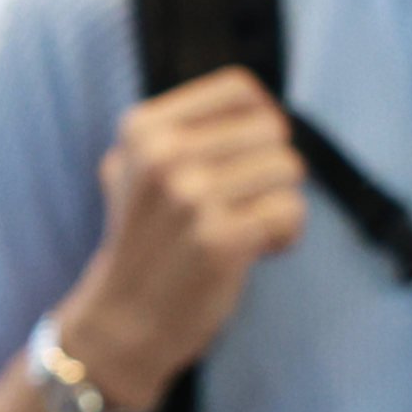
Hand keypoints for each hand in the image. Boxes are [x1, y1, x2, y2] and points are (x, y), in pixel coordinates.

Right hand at [58, 68, 306, 401]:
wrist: (121, 322)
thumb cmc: (144, 242)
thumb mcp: (135, 169)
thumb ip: (183, 129)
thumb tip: (257, 104)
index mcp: (143, 129)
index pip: (240, 89)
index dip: (259, 121)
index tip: (246, 156)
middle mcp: (164, 155)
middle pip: (272, 130)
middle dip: (270, 168)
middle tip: (241, 203)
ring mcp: (192, 197)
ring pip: (289, 169)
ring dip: (280, 203)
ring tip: (245, 227)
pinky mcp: (221, 239)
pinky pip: (290, 212)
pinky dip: (284, 235)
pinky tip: (256, 251)